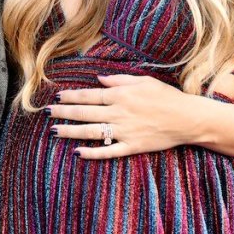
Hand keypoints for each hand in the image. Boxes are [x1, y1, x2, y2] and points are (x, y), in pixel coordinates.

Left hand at [46, 74, 196, 159]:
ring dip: (71, 131)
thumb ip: (119, 80)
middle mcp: (119, 113)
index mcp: (121, 95)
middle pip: (85, 113)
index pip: (89, 95)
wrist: (187, 118)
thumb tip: (98, 80)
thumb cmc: (166, 96)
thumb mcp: (143, 81)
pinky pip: (108, 151)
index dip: (71, 96)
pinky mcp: (132, 146)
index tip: (56, 97)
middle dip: (63, 112)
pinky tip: (78, 152)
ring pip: (91, 132)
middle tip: (46, 113)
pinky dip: (92, 153)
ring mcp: (124, 131)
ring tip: (55, 131)